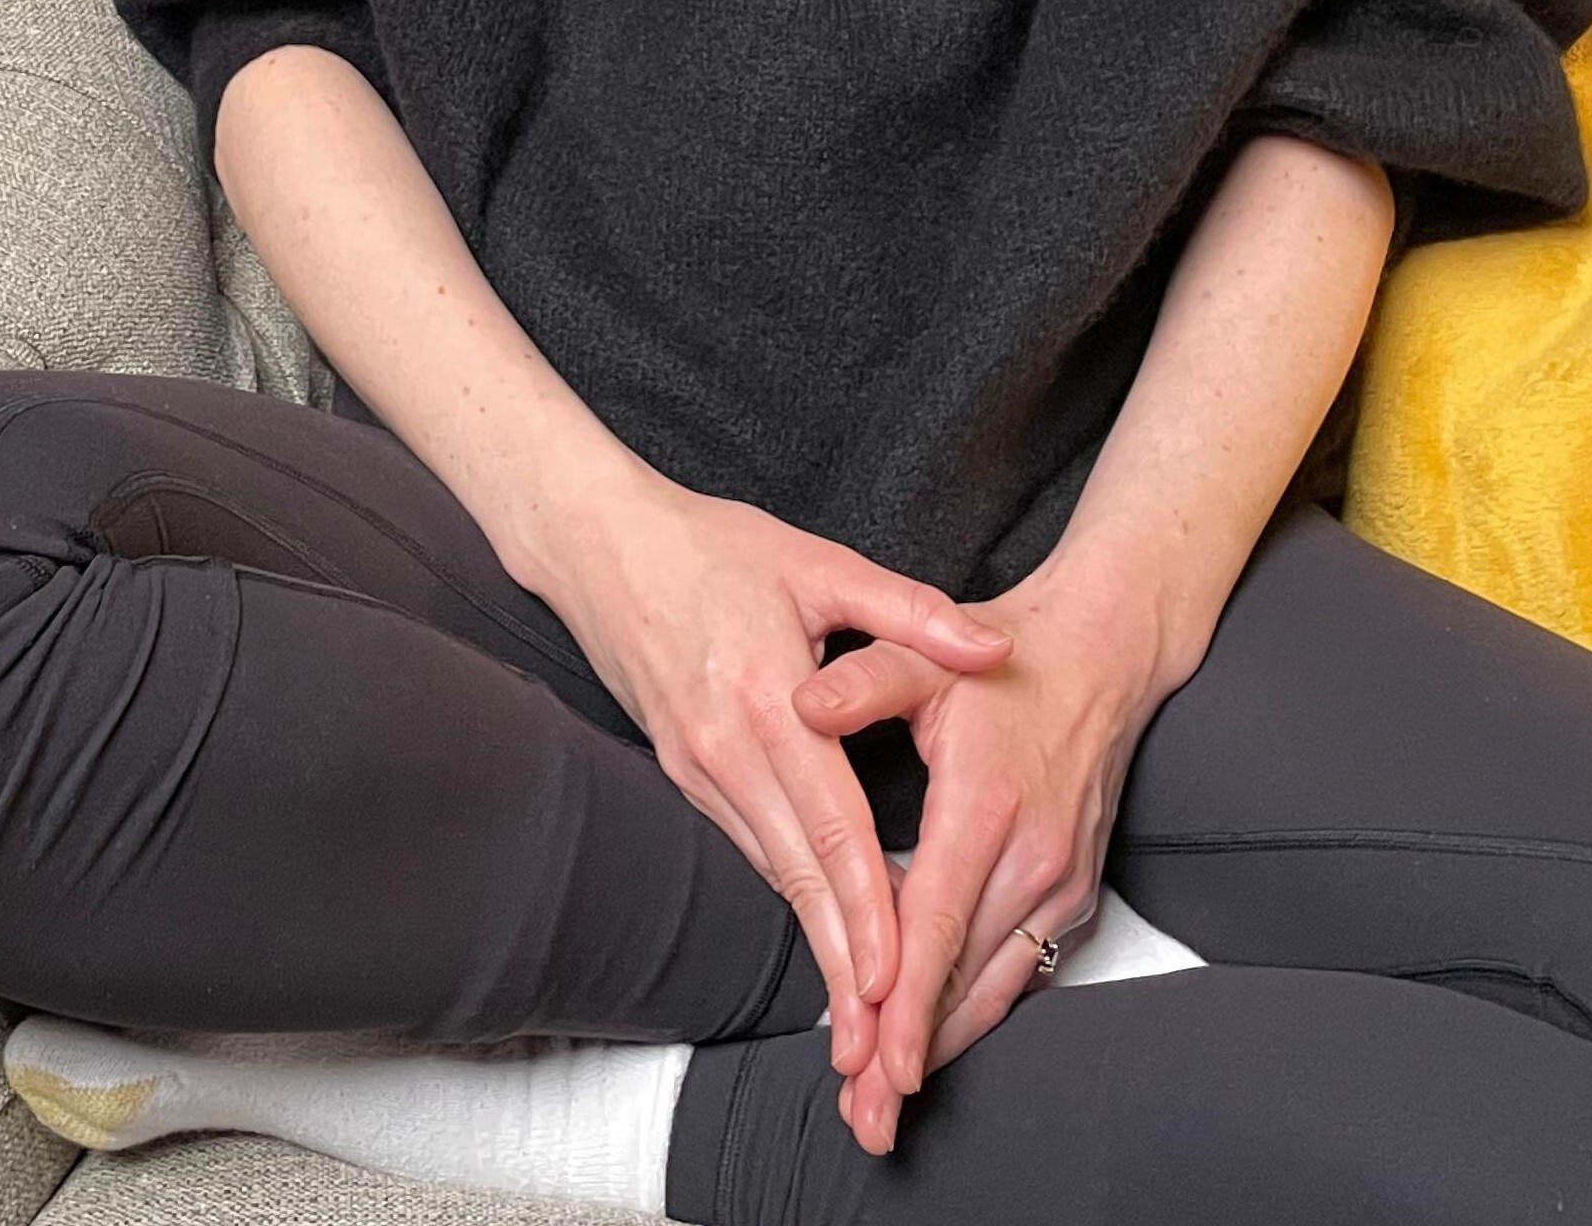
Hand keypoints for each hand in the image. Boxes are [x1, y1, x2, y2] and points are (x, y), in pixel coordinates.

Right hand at [518, 466, 1009, 1087]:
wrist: (596, 541)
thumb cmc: (711, 546)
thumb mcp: (817, 561)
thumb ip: (910, 611)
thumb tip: (994, 646)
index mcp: (770, 701)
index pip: (833, 828)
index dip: (867, 910)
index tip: (896, 980)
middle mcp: (727, 749)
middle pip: (800, 878)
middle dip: (842, 968)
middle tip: (876, 1049)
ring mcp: (697, 765)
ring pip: (772, 872)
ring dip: (814, 946)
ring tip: (857, 1021)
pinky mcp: (681, 768)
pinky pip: (747, 844)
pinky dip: (789, 896)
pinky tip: (821, 935)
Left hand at [791, 557, 1176, 1150]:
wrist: (1100, 658)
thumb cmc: (1001, 665)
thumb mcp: (926, 654)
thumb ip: (864, 681)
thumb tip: (802, 702)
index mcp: (989, 807)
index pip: (938, 922)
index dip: (906, 999)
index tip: (875, 1058)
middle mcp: (1035, 859)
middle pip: (963, 979)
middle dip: (912, 1053)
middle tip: (864, 1117)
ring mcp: (1061, 885)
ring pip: (996, 990)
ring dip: (945, 1050)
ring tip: (888, 1106)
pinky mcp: (1073, 897)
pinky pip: (1022, 973)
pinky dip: (975, 1014)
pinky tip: (936, 1049)